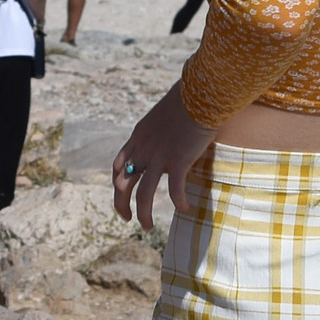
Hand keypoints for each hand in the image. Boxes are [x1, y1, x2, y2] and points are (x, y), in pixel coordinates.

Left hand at [112, 81, 216, 230]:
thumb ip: (161, 130)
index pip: (118, 165)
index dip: (117, 184)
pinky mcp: (177, 161)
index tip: (123, 196)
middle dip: (120, 204)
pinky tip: (185, 208)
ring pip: (142, 194)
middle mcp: (143, 149)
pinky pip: (174, 190)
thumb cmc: (189, 99)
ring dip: (143, 214)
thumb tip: (170, 135)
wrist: (201, 93)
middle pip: (122, 183)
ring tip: (147, 226)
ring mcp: (159, 156)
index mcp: (138, 137)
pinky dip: (178, 202)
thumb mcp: (165, 114)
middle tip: (127, 219)